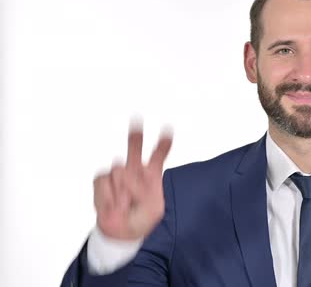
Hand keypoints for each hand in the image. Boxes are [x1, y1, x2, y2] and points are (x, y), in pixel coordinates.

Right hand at [93, 124, 172, 239]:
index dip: (163, 144)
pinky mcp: (102, 180)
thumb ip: (145, 190)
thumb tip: (127, 179)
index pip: (157, 156)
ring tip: (125, 204)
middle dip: (135, 136)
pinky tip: (114, 205)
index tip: (168, 131)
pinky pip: (105, 183)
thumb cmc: (141, 218)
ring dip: (122, 192)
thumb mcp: (154, 207)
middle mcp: (134, 169)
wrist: (123, 231)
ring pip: (120, 172)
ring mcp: (118, 174)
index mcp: (151, 174)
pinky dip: (109, 197)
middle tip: (137, 120)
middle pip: (134, 147)